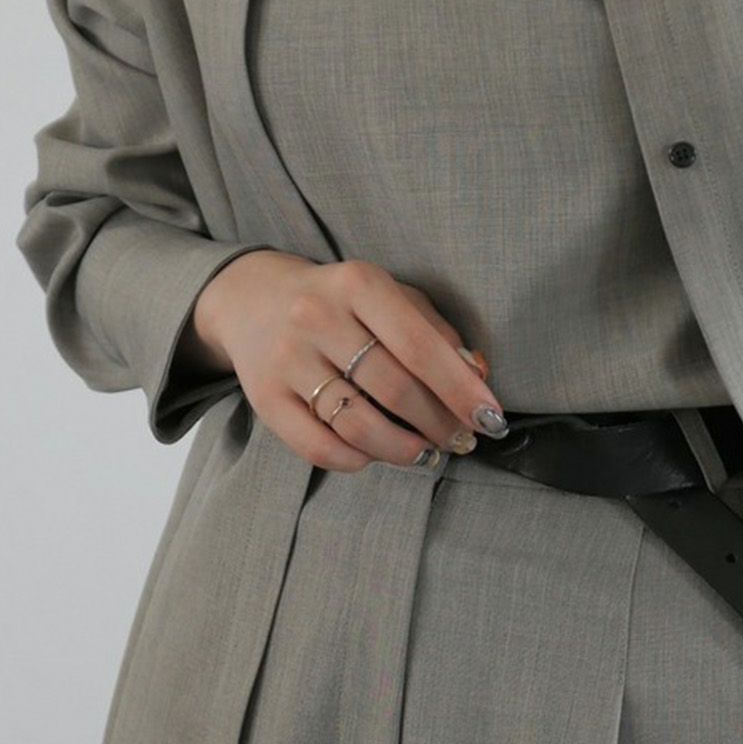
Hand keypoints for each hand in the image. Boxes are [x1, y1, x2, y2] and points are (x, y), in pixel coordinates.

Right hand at [185, 250, 507, 471]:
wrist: (252, 299)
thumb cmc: (340, 303)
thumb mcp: (389, 297)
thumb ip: (435, 331)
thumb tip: (478, 374)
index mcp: (357, 284)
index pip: (418, 345)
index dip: (459, 388)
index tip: (490, 419)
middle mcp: (317, 318)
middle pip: (394, 388)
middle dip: (439, 423)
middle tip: (463, 441)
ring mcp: (287, 360)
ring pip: (358, 424)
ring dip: (404, 450)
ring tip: (427, 453)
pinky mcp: (264, 398)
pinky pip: (318, 446)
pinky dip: (356, 459)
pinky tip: (376, 455)